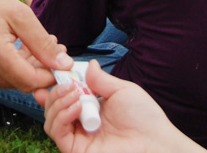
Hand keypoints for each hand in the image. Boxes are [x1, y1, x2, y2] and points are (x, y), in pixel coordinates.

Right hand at [0, 0, 71, 91]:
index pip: (31, 82)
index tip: (62, 61)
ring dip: (24, 67)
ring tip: (31, 43)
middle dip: (39, 69)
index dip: (50, 74)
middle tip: (52, 45)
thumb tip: (64, 63)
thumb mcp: (17, 12)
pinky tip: (12, 46)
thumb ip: (41, 42)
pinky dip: (8, 66)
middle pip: (20, 83)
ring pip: (8, 81)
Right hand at [37, 60, 204, 152]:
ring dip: (57, 102)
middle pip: (52, 108)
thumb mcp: (122, 90)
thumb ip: (101, 79)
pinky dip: (61, 116)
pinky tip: (76, 106)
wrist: (156, 142)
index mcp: (91, 109)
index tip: (52, 73)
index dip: (55, 86)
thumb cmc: (145, 118)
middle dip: (55, 92)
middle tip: (66, 84)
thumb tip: (88, 64)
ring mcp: (79, 138)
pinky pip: (58, 133)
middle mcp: (82, 124)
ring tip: (73, 94)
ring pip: (50, 120)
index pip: (64, 97)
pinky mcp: (78, 150)